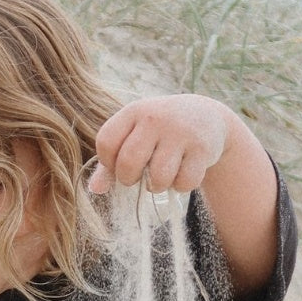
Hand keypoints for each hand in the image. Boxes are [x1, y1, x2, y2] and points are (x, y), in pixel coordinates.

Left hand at [89, 96, 229, 194]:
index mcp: (134, 111)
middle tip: (138, 177)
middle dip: (129, 179)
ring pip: (158, 177)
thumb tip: (95, 189)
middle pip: (128, 163)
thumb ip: (111, 162)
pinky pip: (185, 182)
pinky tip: (182, 173)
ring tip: (160, 177)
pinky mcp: (202, 148)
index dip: (108, 163)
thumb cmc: (160, 131)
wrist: (205, 116)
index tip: (119, 165)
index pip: (106, 142)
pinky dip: (181, 186)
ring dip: (157, 186)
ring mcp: (181, 132)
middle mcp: (156, 117)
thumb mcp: (134, 135)